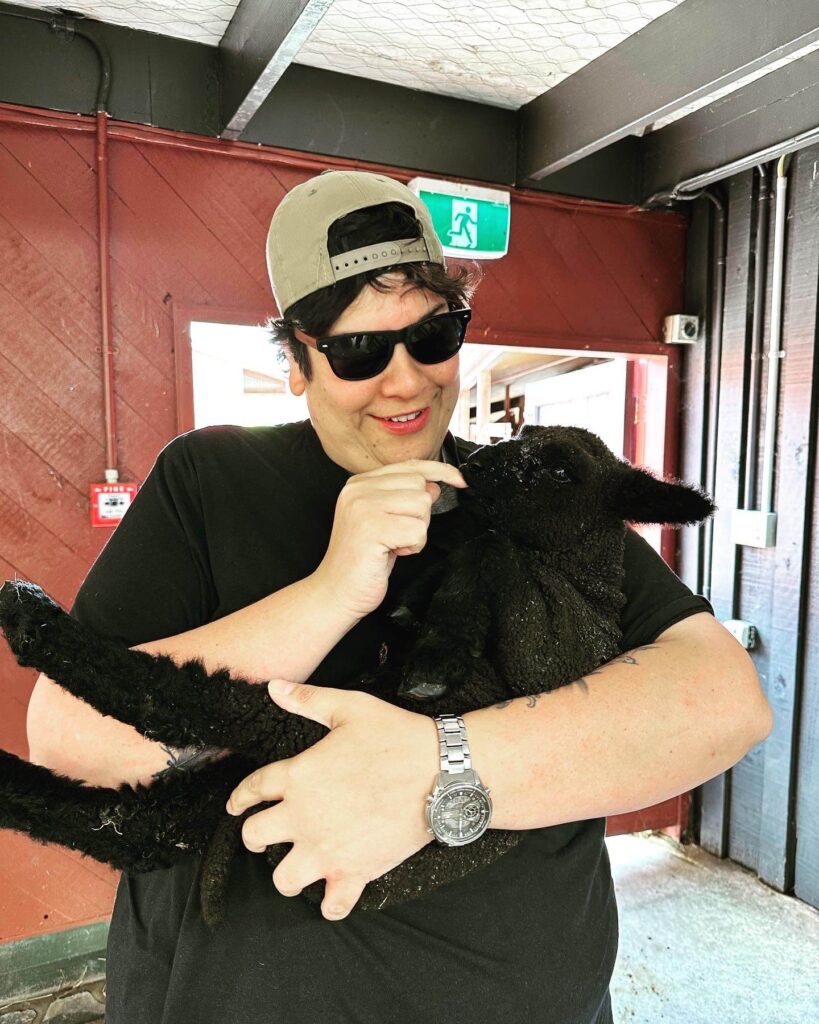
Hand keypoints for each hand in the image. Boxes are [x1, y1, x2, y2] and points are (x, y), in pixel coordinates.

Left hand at [226, 679, 437, 920]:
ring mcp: (327, 849)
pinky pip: (332, 906)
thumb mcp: (349, 707)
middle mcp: (303, 817)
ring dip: (287, 873)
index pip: (252, 789)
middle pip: (254, 837)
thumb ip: (307, 699)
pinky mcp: (355, 872)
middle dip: (256, 836)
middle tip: (266, 835)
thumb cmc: (396, 735)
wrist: (441, 771)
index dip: (240, 798)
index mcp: (298, 776)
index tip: (238, 805)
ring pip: (283, 878)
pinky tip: (333, 893)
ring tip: (298, 865)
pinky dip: (330, 905)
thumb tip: (275, 686)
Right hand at [312, 459, 466, 619]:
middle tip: (399, 534)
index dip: (440, 471)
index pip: (410, 465)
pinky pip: (417, 530)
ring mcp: (363, 506)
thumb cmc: (362, 560)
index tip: (460, 480)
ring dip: (417, 531)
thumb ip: (405, 498)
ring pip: (421, 505)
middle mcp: (359, 489)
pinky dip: (413, 546)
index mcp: (360, 483)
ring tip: (394, 544)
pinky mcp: (371, 528)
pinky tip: (393, 553)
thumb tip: (434, 484)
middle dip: (420, 514)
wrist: (336, 591)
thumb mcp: (386, 521)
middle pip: (419, 485)